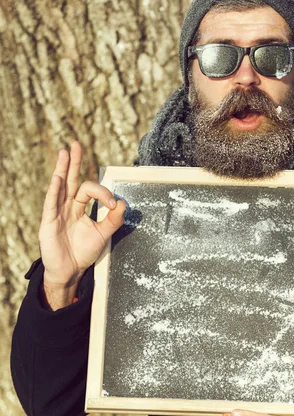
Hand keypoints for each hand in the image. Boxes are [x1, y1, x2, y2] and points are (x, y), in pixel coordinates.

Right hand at [38, 141, 125, 308]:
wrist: (71, 271)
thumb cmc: (84, 252)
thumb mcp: (104, 234)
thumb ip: (114, 219)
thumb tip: (122, 202)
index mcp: (79, 208)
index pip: (90, 190)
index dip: (103, 193)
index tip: (113, 204)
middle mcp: (67, 206)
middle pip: (70, 180)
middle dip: (74, 162)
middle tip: (75, 144)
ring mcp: (56, 213)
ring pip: (60, 187)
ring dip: (63, 169)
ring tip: (65, 152)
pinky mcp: (48, 222)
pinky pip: (51, 203)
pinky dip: (55, 190)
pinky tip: (57, 177)